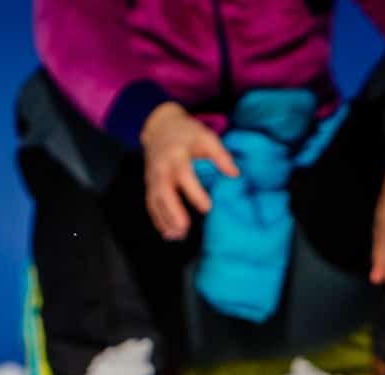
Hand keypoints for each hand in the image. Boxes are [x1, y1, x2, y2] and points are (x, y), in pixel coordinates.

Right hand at [140, 102, 238, 240]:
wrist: (160, 128)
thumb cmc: (187, 133)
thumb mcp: (206, 137)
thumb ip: (220, 155)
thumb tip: (234, 174)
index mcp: (176, 156)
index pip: (184, 176)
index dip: (195, 193)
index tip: (207, 208)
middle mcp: (162, 169)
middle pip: (164, 193)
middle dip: (172, 212)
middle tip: (184, 228)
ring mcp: (153, 178)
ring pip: (156, 202)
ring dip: (164, 220)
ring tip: (177, 236)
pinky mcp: (149, 185)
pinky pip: (151, 205)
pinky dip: (158, 219)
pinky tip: (167, 233)